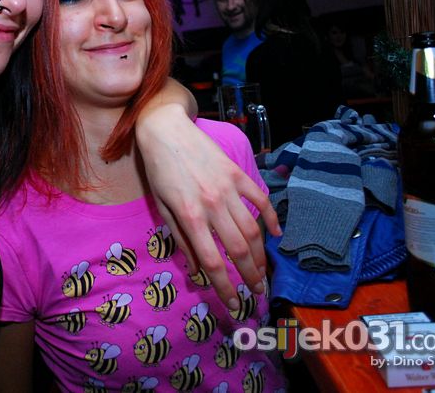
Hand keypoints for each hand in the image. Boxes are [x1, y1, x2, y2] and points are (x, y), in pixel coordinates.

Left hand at [135, 104, 280, 310]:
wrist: (165, 130)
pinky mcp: (237, 174)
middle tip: (258, 292)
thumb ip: (180, 238)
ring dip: (261, 255)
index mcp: (190, 216)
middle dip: (250, 276)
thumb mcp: (162, 207)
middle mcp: (212, 204)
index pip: (212, 261)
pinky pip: (261, 200)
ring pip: (253, 229)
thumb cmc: (158, 170)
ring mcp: (228, 188)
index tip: (234, 304)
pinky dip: (272, 218)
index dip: (225, 287)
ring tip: (264, 272)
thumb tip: (196, 269)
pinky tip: (276, 234)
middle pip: (238, 249)